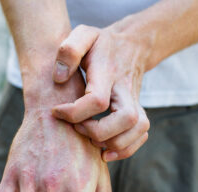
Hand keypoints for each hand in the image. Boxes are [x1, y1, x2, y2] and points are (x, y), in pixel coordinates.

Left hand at [51, 23, 150, 161]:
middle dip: (98, 132)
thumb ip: (69, 50)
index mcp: (108, 72)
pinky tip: (105, 151)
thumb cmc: (101, 44)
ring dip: (113, 143)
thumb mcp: (83, 35)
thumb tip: (59, 78)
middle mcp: (125, 89)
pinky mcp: (138, 113)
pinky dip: (125, 149)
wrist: (131, 45)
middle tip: (77, 128)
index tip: (56, 112)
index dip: (74, 112)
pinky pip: (140, 136)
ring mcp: (135, 102)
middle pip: (125, 118)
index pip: (97, 100)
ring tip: (91, 141)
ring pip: (137, 130)